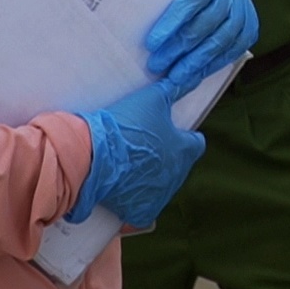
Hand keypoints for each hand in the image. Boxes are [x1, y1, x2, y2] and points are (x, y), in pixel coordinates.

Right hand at [69, 81, 205, 226]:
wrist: (94, 155)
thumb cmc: (127, 125)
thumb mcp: (153, 99)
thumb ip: (174, 90)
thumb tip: (189, 77)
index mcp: (186, 150)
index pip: (196, 143)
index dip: (185, 137)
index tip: (171, 132)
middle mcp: (177, 175)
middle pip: (178, 166)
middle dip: (166, 157)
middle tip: (145, 148)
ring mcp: (160, 195)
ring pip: (161, 186)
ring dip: (151, 178)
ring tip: (131, 166)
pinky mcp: (140, 212)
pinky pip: (144, 209)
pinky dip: (136, 201)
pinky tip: (125, 189)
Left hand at [145, 0, 258, 97]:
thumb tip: (146, 11)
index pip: (192, 0)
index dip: (172, 22)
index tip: (152, 43)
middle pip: (204, 24)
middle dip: (178, 47)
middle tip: (156, 64)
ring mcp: (244, 14)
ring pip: (219, 42)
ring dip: (194, 62)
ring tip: (173, 76)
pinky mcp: (249, 31)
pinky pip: (230, 53)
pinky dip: (211, 66)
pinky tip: (193, 74)